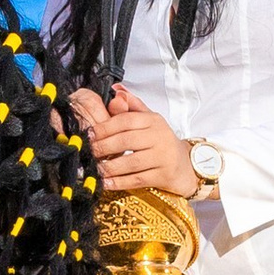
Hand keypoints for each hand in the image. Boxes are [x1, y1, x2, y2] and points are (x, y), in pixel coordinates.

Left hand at [71, 84, 200, 199]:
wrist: (185, 165)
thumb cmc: (161, 141)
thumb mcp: (149, 120)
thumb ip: (132, 106)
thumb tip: (116, 91)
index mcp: (154, 120)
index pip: (126, 120)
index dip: (105, 127)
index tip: (89, 134)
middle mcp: (160, 137)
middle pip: (127, 141)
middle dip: (104, 147)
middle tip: (88, 152)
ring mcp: (163, 157)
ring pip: (132, 162)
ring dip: (110, 167)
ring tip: (95, 169)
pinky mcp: (164, 175)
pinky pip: (138, 179)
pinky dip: (120, 182)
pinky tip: (106, 183)